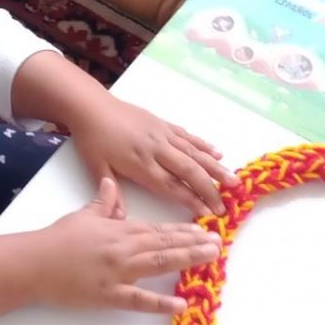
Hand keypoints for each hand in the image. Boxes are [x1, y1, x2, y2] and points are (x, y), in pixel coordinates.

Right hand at [30, 177, 221, 313]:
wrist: (34, 262)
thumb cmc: (57, 239)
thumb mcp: (83, 215)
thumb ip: (103, 202)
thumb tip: (112, 184)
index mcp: (120, 229)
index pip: (158, 228)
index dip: (184, 230)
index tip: (205, 229)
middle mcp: (124, 248)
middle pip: (166, 244)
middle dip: (194, 243)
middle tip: (219, 242)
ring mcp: (118, 272)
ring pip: (160, 263)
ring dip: (187, 260)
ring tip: (211, 258)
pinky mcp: (109, 295)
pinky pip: (139, 299)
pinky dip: (160, 303)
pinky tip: (181, 304)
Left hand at [68, 96, 237, 217]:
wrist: (91, 106)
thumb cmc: (92, 139)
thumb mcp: (96, 168)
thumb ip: (111, 193)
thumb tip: (122, 218)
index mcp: (140, 164)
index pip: (171, 186)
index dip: (191, 200)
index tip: (207, 213)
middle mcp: (157, 149)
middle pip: (189, 171)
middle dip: (210, 189)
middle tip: (226, 205)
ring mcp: (163, 134)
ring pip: (195, 153)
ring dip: (215, 168)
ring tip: (234, 181)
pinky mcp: (163, 123)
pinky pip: (188, 136)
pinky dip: (204, 145)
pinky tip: (218, 154)